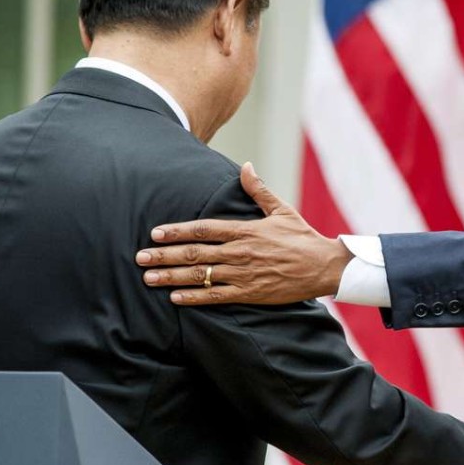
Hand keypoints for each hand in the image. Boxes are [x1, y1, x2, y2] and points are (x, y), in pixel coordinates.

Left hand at [136, 162, 351, 305]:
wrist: (323, 267)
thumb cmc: (302, 237)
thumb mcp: (281, 210)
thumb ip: (258, 190)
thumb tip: (246, 167)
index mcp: (245, 231)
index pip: (203, 229)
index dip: (177, 231)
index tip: (155, 234)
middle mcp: (240, 253)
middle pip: (194, 254)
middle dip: (164, 256)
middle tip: (140, 258)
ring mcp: (243, 274)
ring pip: (200, 276)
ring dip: (172, 277)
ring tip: (149, 278)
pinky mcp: (249, 293)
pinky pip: (216, 297)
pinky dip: (194, 298)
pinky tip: (175, 298)